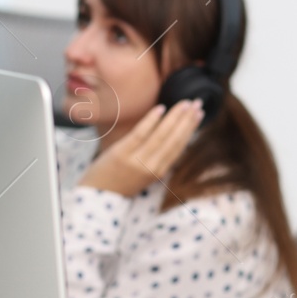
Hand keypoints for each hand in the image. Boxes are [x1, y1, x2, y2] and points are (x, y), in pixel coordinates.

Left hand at [76, 99, 204, 197]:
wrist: (97, 194)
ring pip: (161, 135)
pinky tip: (160, 108)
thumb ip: (157, 157)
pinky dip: (151, 120)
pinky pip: (140, 134)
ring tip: (184, 103)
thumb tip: (170, 133)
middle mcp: (152, 167)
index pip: (179, 146)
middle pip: (174, 139)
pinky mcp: (122, 153)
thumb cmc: (120, 181)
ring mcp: (137, 160)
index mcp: (159, 171)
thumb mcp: (144, 173)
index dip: (190, 129)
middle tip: (197, 103)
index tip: (199, 114)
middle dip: (187, 120)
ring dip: (175, 117)